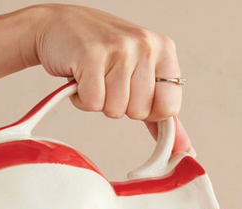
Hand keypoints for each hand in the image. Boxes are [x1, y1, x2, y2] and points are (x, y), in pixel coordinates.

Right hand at [30, 4, 182, 122]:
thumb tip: (185, 149)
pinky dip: (83, 98)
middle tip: (107, 77)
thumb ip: (162, 112)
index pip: (169, 107)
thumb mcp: (140, 75)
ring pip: (116, 111)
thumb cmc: (101, 52)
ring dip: (99, 101)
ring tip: (93, 75)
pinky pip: (94, 104)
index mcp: (163, 49)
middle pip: (139, 112)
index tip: (134, 91)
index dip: (149, 110)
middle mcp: (145, 45)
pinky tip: (81, 75)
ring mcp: (119, 48)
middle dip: (119, 104)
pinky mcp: (91, 55)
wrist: (57, 25)